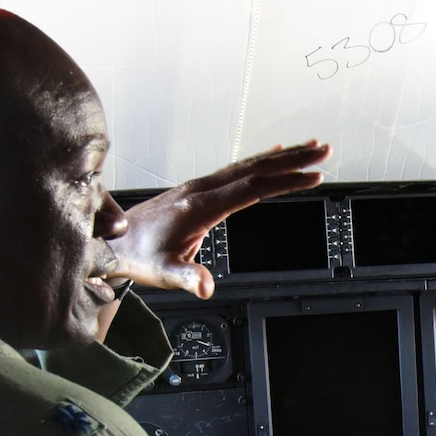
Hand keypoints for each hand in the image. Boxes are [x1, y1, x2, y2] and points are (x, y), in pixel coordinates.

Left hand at [110, 141, 331, 297]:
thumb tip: (207, 287)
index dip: (285, 180)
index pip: (251, 187)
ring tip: (310, 148)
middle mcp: (202, 189)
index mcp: (200, 205)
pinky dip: (260, 161)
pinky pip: (237, 170)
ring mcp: (200, 186)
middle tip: (323, 149)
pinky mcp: (199, 190)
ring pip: (248, 165)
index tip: (312, 175)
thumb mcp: (163, 273)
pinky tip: (274, 156)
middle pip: (255, 167)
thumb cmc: (138, 255)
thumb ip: (187, 277)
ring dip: (281, 156)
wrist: (111, 240)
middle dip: (293, 158)